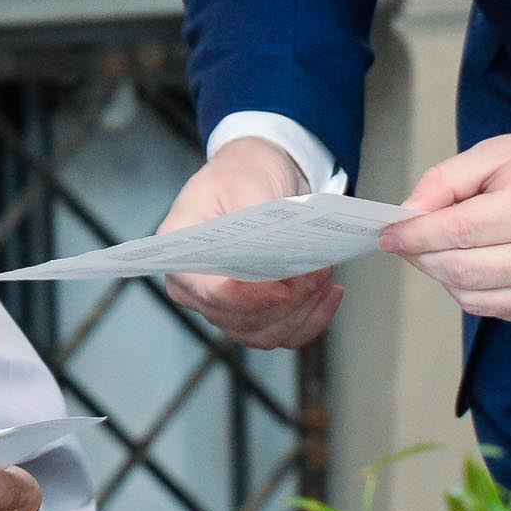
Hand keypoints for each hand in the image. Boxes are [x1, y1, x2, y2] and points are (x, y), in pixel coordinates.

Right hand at [159, 138, 340, 348]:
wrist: (256, 176)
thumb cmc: (239, 176)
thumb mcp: (243, 182)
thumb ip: (255, 217)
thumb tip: (277, 252)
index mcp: (182, 255)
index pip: (209, 292)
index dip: (246, 298)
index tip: (283, 290)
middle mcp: (197, 289)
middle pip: (240, 320)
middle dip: (285, 303)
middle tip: (317, 272)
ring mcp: (226, 307)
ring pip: (265, 333)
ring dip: (302, 311)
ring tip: (324, 275)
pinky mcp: (255, 314)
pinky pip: (284, 334)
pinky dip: (311, 319)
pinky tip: (328, 292)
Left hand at [378, 130, 510, 323]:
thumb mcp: (497, 153)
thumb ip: (446, 181)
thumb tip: (408, 214)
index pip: (460, 232)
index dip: (415, 235)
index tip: (389, 233)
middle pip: (463, 270)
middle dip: (422, 256)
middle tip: (407, 240)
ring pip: (474, 298)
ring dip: (443, 276)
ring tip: (439, 249)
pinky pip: (495, 309)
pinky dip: (471, 290)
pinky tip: (473, 263)